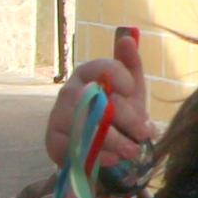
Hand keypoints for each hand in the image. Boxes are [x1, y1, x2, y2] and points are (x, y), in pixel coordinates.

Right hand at [49, 28, 153, 183]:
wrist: (100, 148)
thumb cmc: (118, 114)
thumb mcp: (130, 91)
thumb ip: (131, 66)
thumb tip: (128, 37)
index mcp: (88, 74)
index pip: (101, 66)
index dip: (119, 77)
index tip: (133, 90)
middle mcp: (69, 91)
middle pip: (95, 99)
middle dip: (126, 118)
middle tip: (145, 133)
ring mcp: (58, 116)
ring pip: (85, 125)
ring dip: (114, 140)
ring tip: (134, 151)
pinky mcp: (52, 141)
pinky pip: (74, 147)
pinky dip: (97, 155)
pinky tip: (114, 160)